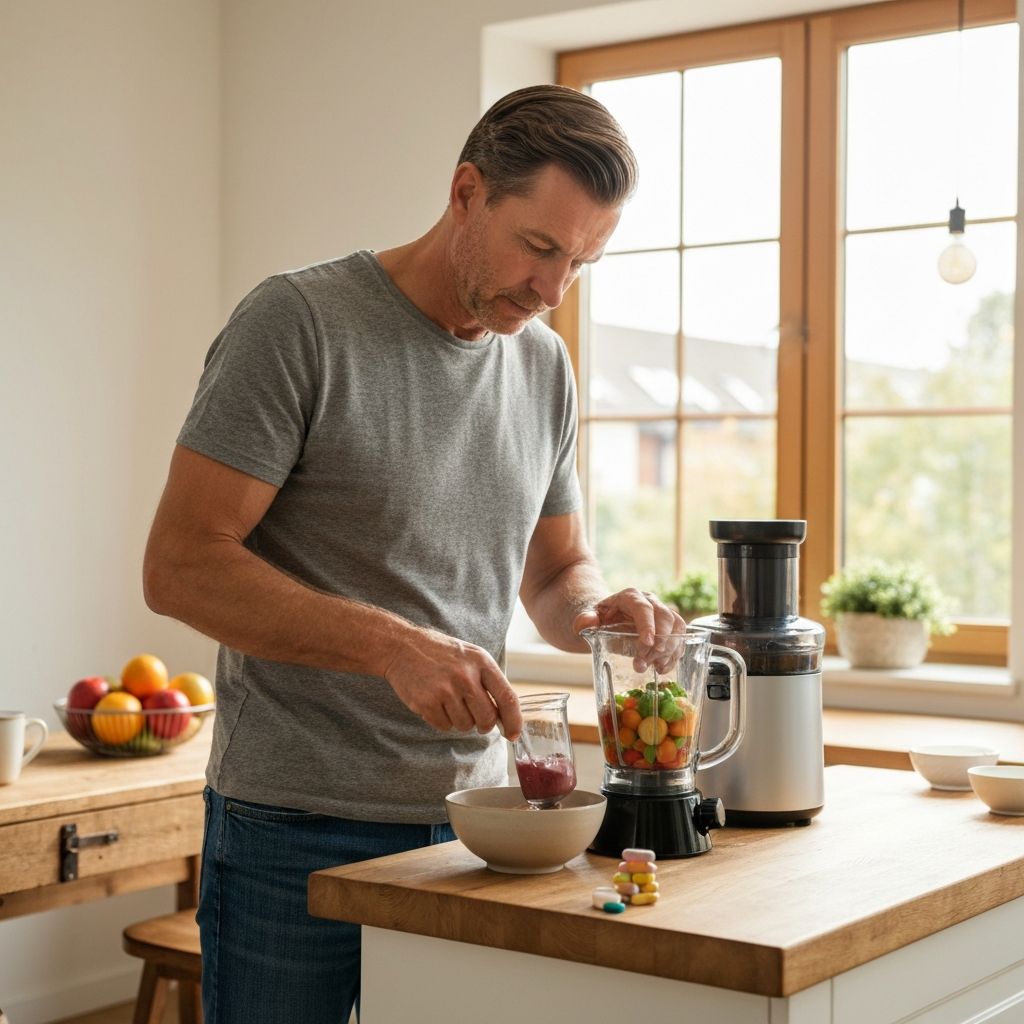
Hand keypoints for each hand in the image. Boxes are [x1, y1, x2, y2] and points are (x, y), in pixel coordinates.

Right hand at [383, 629, 522, 740]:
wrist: (402, 647)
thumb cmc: (441, 653)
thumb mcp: (471, 656)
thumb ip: (489, 681)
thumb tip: (505, 716)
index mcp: (481, 662)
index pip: (507, 698)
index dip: (514, 721)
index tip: (513, 734)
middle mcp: (465, 676)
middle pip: (487, 719)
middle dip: (484, 725)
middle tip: (476, 718)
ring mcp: (445, 690)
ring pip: (465, 725)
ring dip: (460, 721)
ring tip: (450, 701)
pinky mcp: (427, 703)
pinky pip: (445, 727)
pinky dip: (442, 721)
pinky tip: (436, 703)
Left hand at [573, 588, 685, 672]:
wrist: (608, 620)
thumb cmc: (599, 618)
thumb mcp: (588, 617)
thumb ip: (584, 619)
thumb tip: (588, 621)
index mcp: (630, 597)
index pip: (643, 608)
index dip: (648, 625)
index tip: (647, 644)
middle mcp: (650, 602)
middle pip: (666, 617)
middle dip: (660, 642)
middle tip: (647, 660)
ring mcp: (662, 613)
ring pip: (677, 627)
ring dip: (670, 649)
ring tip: (655, 667)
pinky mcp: (669, 627)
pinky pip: (679, 638)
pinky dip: (674, 655)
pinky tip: (661, 668)